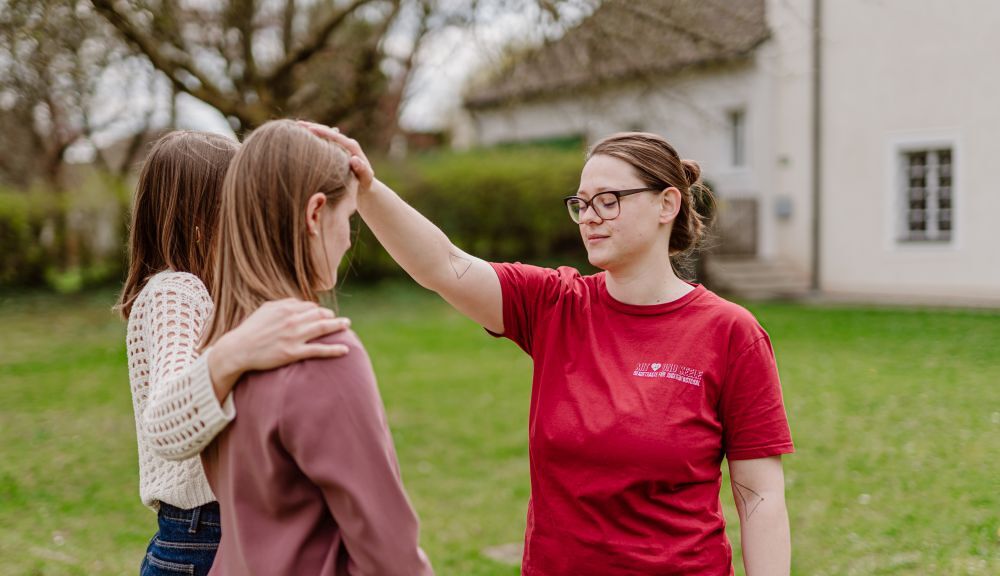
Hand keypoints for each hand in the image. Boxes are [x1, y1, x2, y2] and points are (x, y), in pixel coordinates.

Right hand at [208, 299, 350, 400]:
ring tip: (347, 325)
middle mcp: (291, 320)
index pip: (310, 306)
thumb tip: (298, 302)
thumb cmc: (251, 330)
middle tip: (340, 320)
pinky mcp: (293, 352)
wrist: (238, 350)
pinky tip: (345, 350)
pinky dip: (334, 349)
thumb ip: (283, 304)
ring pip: (322, 328)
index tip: (324, 314)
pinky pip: (319, 350)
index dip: (319, 310)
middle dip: (332, 316)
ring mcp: (293, 336)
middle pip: (319, 314)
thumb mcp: (265, 310)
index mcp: (285, 308)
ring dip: (338, 326)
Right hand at [298, 121, 374, 192]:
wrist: (363, 186)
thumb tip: (354, 159)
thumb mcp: (366, 179)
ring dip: (310, 130)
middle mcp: (344, 143)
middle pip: (327, 131)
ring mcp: (338, 146)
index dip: (323, 132)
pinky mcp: (332, 150)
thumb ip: (363, 170)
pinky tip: (298, 137)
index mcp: (352, 147)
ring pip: (323, 134)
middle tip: (297, 124)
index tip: (310, 129)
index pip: (336, 137)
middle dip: (312, 127)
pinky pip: (321, 141)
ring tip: (294, 127)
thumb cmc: (364, 184)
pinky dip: (311, 138)